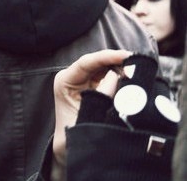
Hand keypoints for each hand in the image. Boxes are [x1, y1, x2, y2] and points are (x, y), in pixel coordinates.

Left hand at [51, 49, 130, 179]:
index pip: (86, 62)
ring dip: (120, 68)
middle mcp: (73, 76)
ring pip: (105, 67)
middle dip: (117, 61)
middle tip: (137, 64)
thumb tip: (116, 76)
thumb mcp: (88, 113)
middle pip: (97, 62)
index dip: (107, 56)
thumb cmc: (74, 132)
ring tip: (136, 71)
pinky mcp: (94, 86)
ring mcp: (83, 80)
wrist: (69, 147)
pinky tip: (132, 77)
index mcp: (65, 80)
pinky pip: (109, 75)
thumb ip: (102, 94)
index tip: (126, 55)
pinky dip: (121, 75)